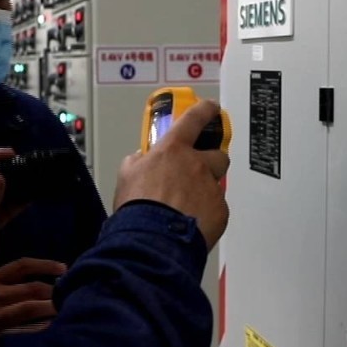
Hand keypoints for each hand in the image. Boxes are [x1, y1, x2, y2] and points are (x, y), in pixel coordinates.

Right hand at [0, 257, 67, 337]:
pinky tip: (51, 327)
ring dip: (49, 308)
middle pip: (30, 289)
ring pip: (28, 309)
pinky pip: (21, 329)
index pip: (22, 267)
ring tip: (64, 308)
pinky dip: (38, 327)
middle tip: (70, 292)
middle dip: (52, 290)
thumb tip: (19, 251)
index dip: (45, 266)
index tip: (64, 268)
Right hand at [111, 99, 229, 246]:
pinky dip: (208, 215)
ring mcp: (211, 188)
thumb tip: (139, 159)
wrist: (152, 239)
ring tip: (190, 207)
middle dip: (212, 162)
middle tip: (198, 173)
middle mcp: (197, 165)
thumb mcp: (126, 177)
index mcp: (174, 151)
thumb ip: (135, 162)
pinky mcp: (220, 211)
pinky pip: (218, 209)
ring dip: (206, 192)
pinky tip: (192, 224)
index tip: (210, 107)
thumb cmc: (138, 208)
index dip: (204, 110)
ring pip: (216, 185)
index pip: (194, 119)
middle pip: (219, 155)